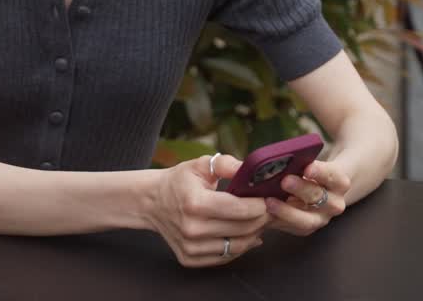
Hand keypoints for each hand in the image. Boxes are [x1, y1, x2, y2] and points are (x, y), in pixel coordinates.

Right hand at [146, 154, 269, 267]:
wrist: (152, 201)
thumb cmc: (179, 181)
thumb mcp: (200, 165)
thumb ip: (226, 164)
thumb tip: (251, 170)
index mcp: (195, 203)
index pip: (240, 209)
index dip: (260, 205)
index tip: (268, 198)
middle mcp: (192, 229)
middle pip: (243, 229)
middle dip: (262, 219)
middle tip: (270, 210)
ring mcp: (190, 247)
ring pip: (238, 247)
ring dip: (254, 234)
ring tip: (259, 221)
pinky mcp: (189, 259)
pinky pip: (225, 257)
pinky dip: (239, 247)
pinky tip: (245, 235)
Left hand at [265, 159, 350, 236]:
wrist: (320, 191)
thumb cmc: (310, 171)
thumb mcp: (313, 163)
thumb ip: (303, 159)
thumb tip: (283, 152)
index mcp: (339, 182)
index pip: (332, 175)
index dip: (321, 172)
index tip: (307, 167)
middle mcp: (334, 203)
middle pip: (318, 197)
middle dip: (301, 189)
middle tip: (284, 181)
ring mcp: (321, 219)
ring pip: (306, 220)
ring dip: (287, 211)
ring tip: (269, 202)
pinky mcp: (306, 229)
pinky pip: (291, 228)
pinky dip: (278, 220)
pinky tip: (264, 213)